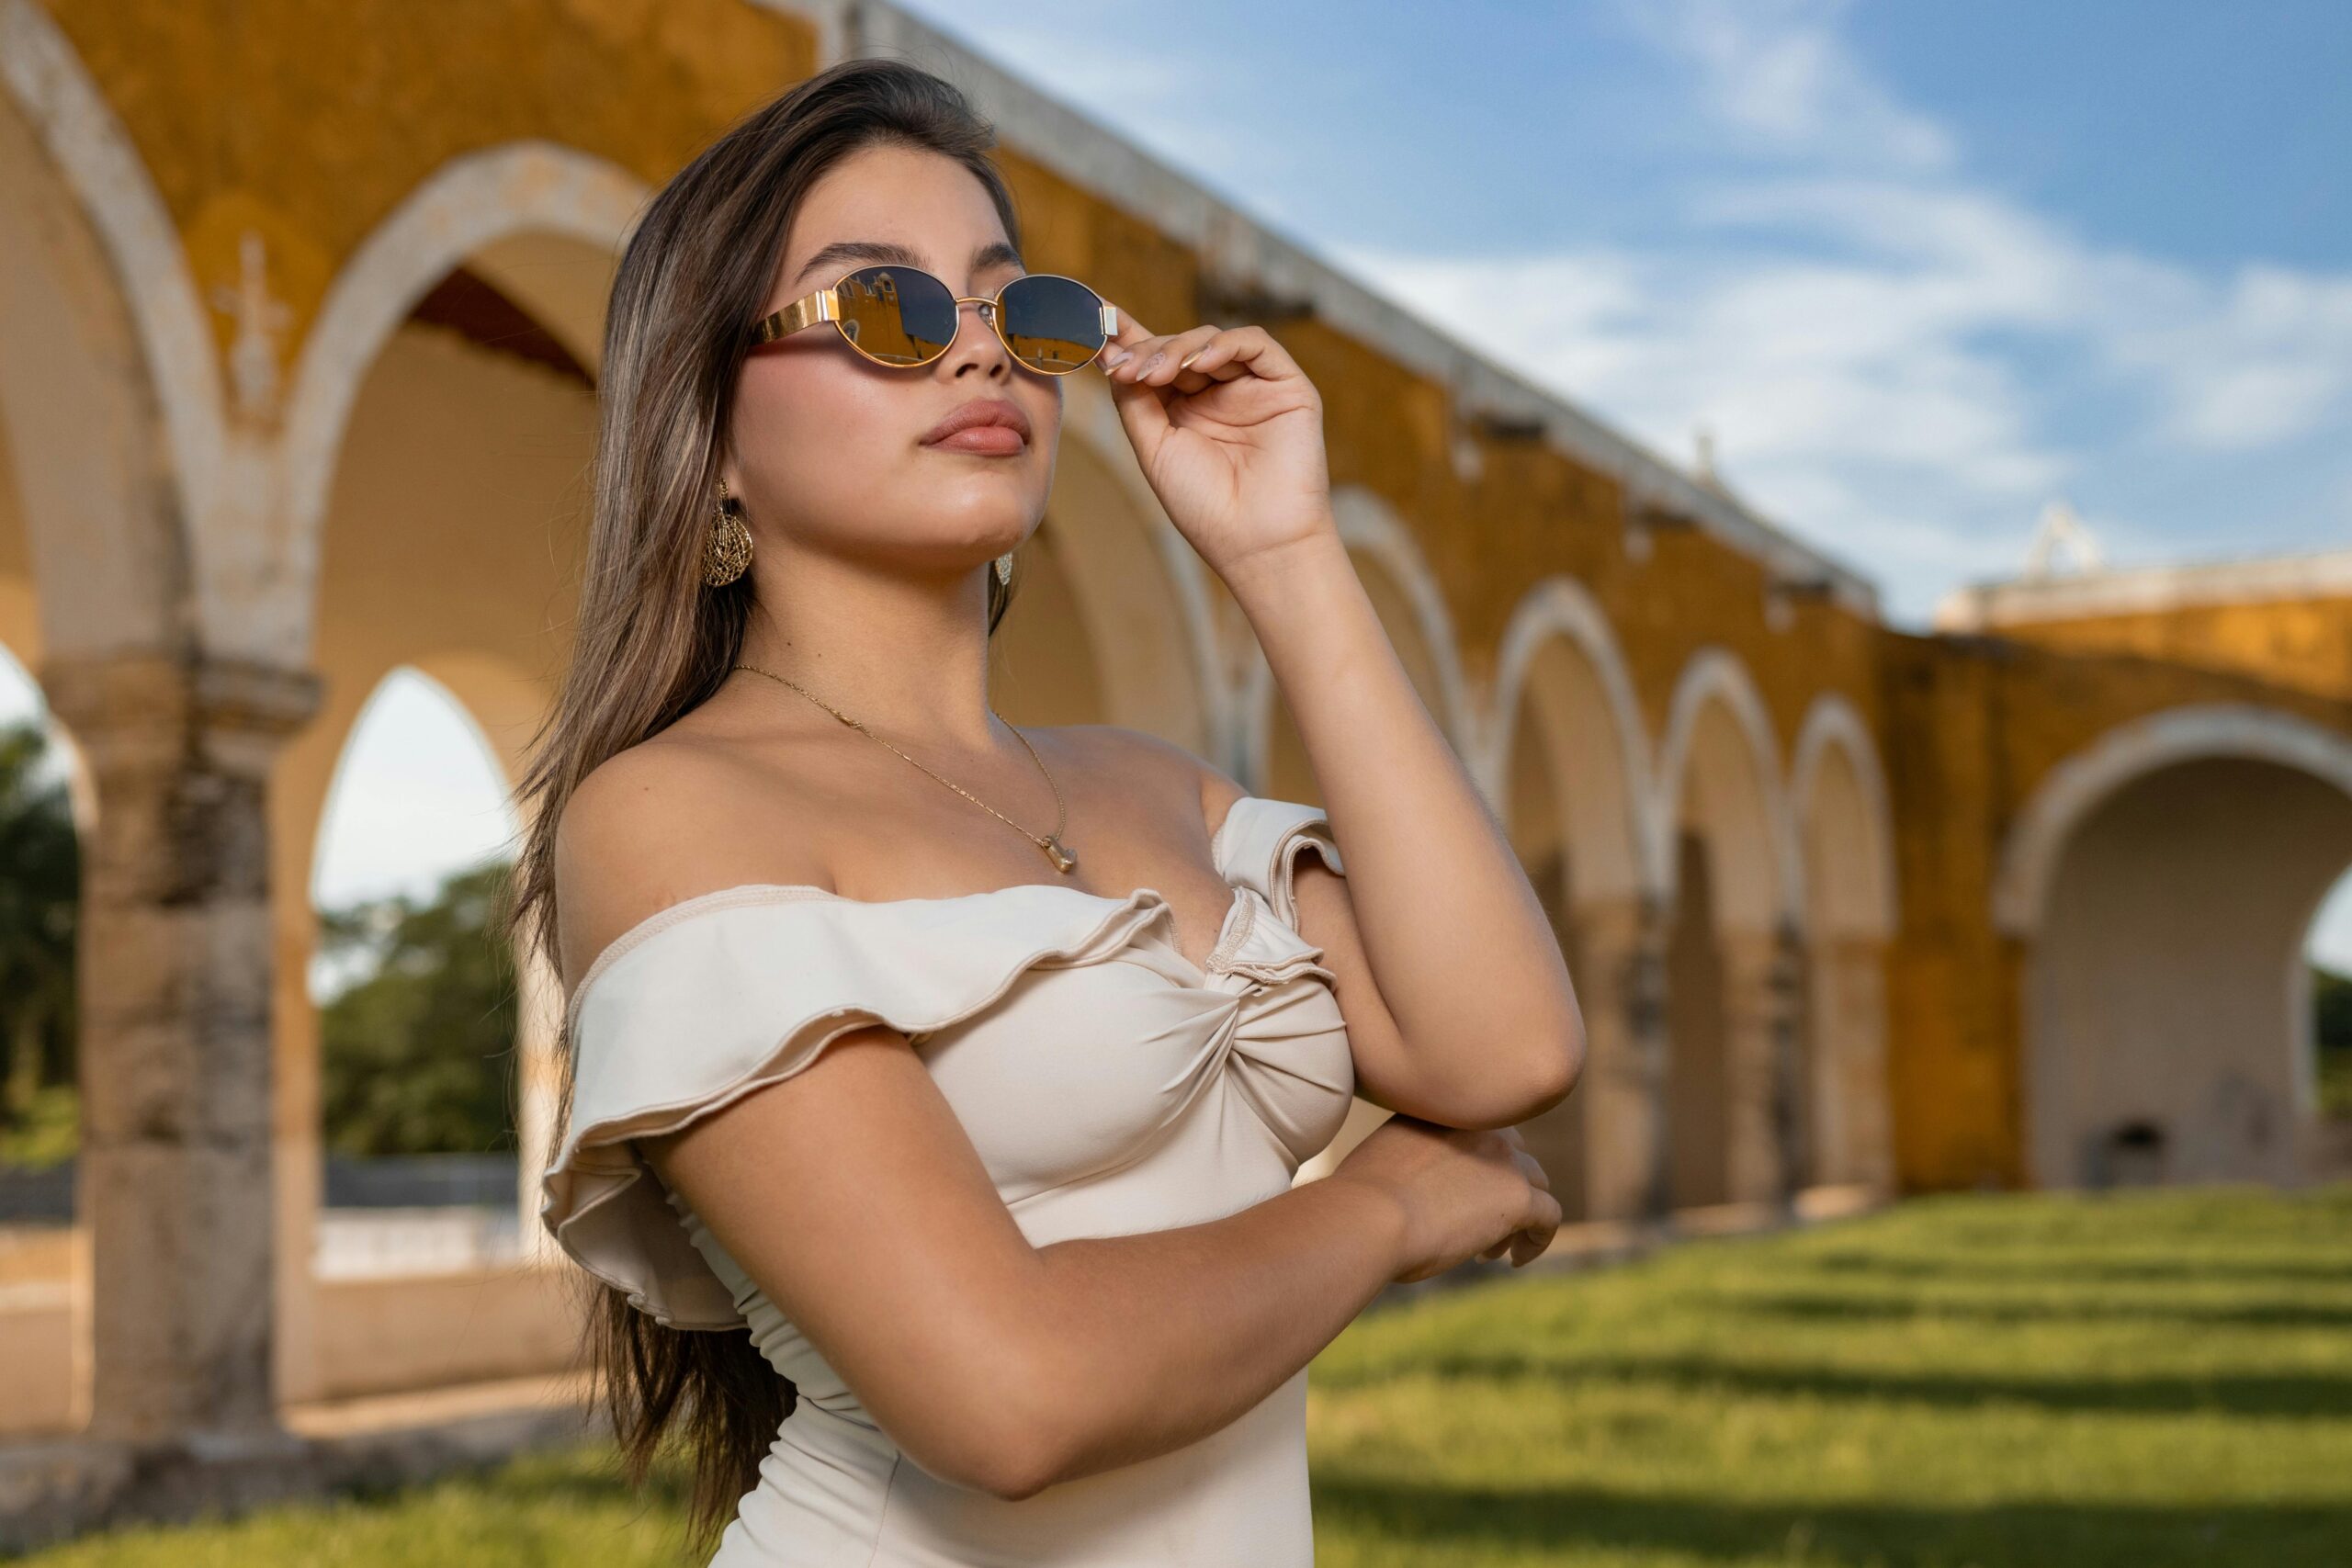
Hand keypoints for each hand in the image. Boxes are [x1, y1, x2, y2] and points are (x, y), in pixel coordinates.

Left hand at [1094, 307, 1334, 577]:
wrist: (1256, 542)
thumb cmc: (1206, 507)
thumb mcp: (1155, 449)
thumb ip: (1134, 401)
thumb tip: (1110, 356)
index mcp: (1184, 411)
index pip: (1153, 361)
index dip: (1125, 337)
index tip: (1092, 316)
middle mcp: (1217, 394)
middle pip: (1177, 346)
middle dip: (1145, 351)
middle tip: (1121, 366)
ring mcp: (1252, 388)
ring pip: (1211, 340)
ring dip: (1177, 348)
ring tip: (1154, 373)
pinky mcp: (1286, 386)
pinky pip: (1256, 344)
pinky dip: (1225, 345)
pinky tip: (1199, 363)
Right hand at [1331, 1114, 1560, 1282]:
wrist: (1369, 1215)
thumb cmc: (1356, 1200)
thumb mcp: (1377, 1161)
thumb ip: (1401, 1163)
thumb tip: (1398, 1191)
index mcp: (1441, 1113)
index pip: (1480, 1131)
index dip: (1476, 1166)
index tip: (1457, 1196)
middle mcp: (1477, 1126)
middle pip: (1513, 1154)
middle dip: (1500, 1188)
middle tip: (1476, 1224)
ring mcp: (1502, 1159)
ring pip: (1534, 1183)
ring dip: (1517, 1216)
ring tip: (1490, 1250)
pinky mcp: (1518, 1197)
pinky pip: (1548, 1217)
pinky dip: (1536, 1240)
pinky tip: (1514, 1260)